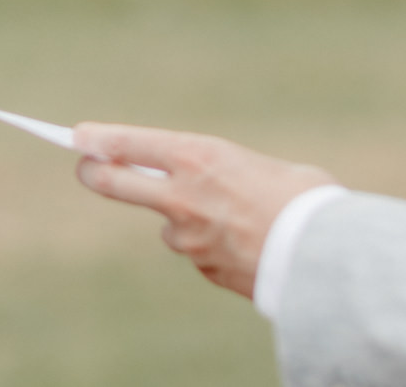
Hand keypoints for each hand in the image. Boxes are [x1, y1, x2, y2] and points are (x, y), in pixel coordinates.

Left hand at [71, 123, 335, 297]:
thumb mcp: (264, 166)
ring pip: (170, 225)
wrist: (327, 258)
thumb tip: (220, 181)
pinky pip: (200, 252)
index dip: (100, 139)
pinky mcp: (204, 268)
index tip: (78, 136)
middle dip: (95, 174)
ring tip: (235, 217)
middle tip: (86, 168)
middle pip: (116, 184)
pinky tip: (247, 244)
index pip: (129, 143)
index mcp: (198, 157)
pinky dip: (214, 246)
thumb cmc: (306, 200)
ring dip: (186, 220)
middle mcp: (182, 195)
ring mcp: (189, 236)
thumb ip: (227, 171)